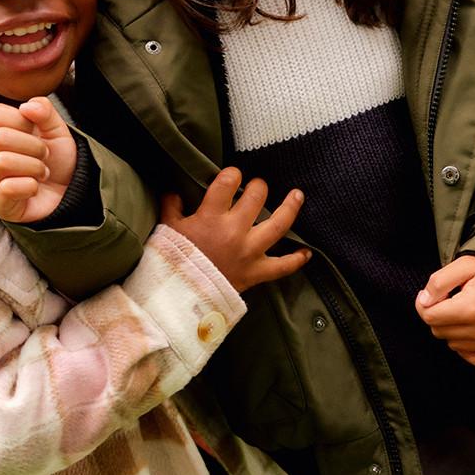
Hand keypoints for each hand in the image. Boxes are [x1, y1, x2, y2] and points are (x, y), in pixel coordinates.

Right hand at [0, 97, 77, 222]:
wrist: (71, 190)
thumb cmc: (58, 160)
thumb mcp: (58, 130)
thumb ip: (45, 111)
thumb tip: (27, 106)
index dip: (20, 119)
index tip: (35, 131)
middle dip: (33, 146)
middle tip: (44, 156)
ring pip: (2, 162)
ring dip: (33, 166)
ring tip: (42, 173)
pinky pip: (6, 189)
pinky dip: (30, 186)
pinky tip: (35, 188)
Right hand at [161, 167, 310, 292]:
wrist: (178, 299)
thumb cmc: (171, 261)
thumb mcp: (167, 230)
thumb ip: (172, 207)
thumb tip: (173, 192)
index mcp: (211, 217)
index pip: (228, 182)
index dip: (232, 174)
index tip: (232, 176)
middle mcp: (234, 231)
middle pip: (257, 197)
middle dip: (258, 187)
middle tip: (257, 188)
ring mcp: (249, 252)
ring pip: (278, 224)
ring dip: (290, 207)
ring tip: (297, 195)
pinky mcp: (256, 272)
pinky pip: (282, 266)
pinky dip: (296, 260)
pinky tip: (306, 252)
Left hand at [414, 256, 474, 365]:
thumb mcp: (464, 265)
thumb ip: (438, 282)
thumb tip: (423, 301)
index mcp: (472, 308)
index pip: (430, 316)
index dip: (425, 303)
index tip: (434, 294)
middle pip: (438, 331)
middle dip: (439, 315)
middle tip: (452, 300)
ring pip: (451, 344)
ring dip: (452, 329)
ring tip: (465, 311)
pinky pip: (467, 356)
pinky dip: (464, 343)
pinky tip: (471, 326)